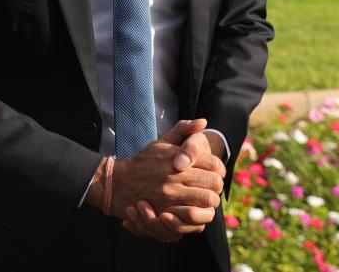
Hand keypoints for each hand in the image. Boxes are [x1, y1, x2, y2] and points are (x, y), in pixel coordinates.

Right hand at [122, 120, 226, 240]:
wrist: (120, 183)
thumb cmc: (144, 161)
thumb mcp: (162, 141)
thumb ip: (183, 129)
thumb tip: (203, 121)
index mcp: (177, 158)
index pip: (213, 164)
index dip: (219, 169)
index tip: (215, 172)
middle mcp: (176, 176)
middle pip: (214, 183)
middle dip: (217, 185)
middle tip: (212, 186)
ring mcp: (171, 195)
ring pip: (207, 200)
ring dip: (210, 199)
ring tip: (206, 197)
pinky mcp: (167, 211)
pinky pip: (195, 215)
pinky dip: (201, 213)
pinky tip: (197, 208)